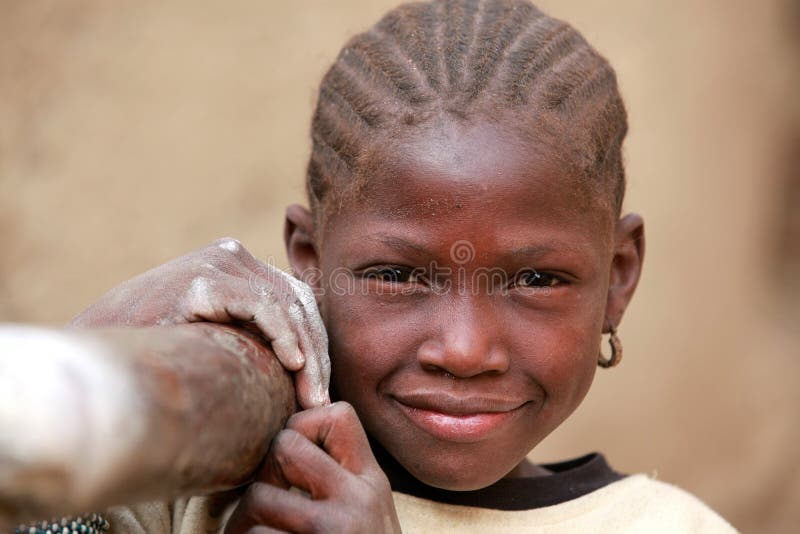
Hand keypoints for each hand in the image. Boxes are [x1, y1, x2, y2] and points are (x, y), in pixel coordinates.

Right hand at [71, 237, 329, 408]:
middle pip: (297, 301)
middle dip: (316, 352)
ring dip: (306, 353)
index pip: (296, 300)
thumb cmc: (157, 357)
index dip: (315, 343)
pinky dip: (283, 334)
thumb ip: (252, 334)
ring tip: (312, 396)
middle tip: (322, 399)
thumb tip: (303, 365)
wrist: (97, 362)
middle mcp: (230, 257)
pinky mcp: (202, 281)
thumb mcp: (217, 337)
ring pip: (286, 304)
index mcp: (237, 267)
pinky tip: (292, 364)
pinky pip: (260, 306)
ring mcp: (217, 264)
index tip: (321, 388)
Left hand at [224, 402, 401, 533]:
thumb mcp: (370, 511)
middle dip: (265, 471)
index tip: (294, 461)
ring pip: (258, 496)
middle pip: (285, 445)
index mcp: (372, 482)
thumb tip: (294, 425)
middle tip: (266, 500)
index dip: (304, 426)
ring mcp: (332, 530)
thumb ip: (342, 476)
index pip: (337, 416)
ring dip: (244, 521)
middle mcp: (357, 500)